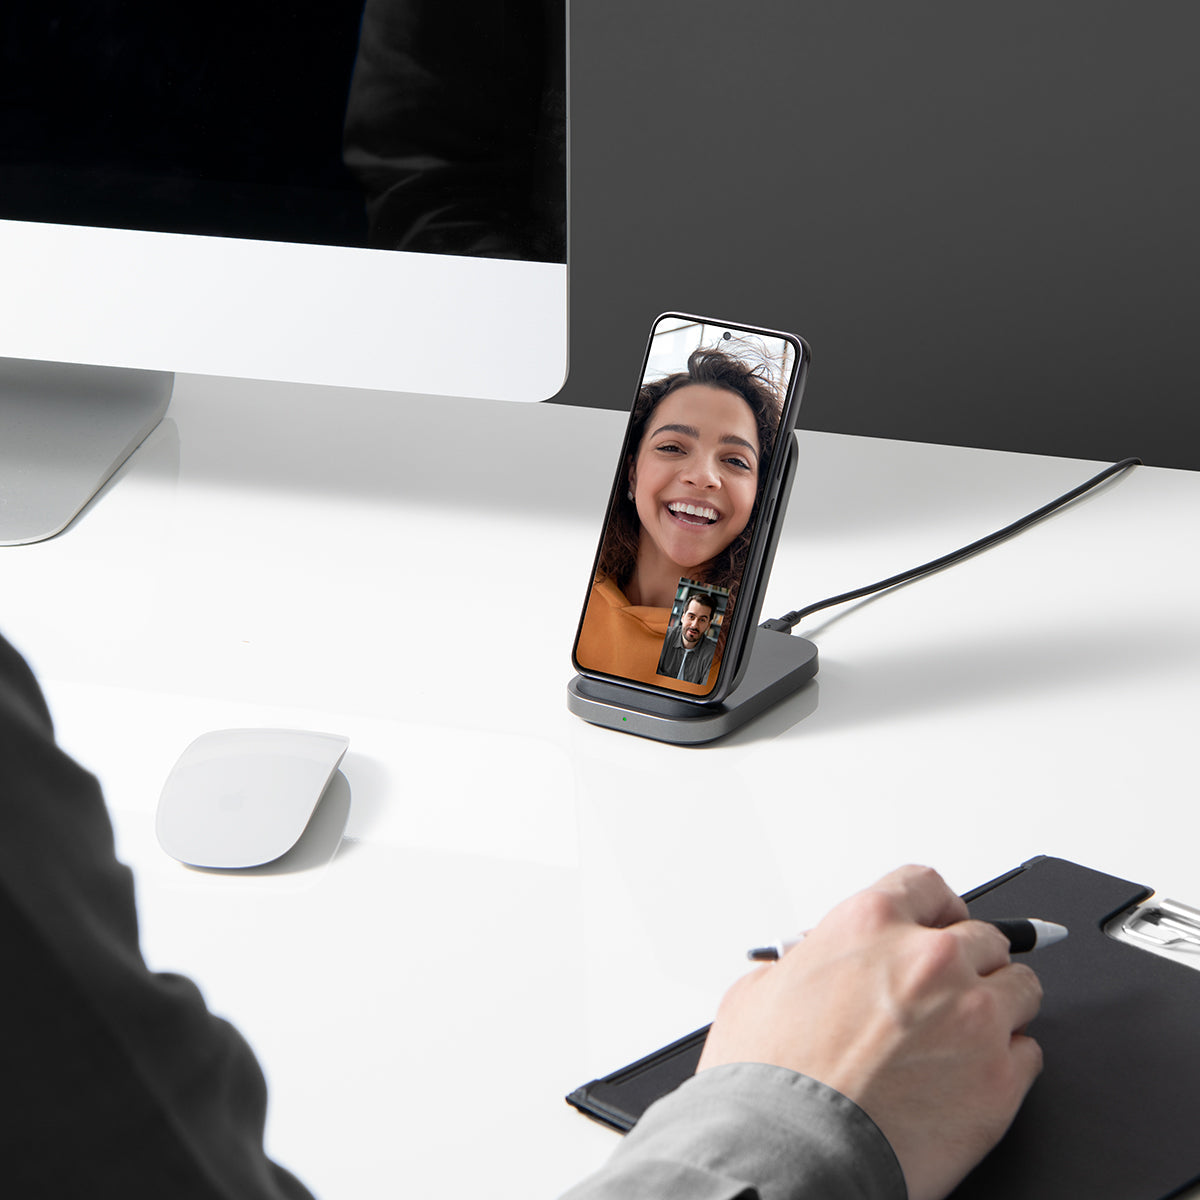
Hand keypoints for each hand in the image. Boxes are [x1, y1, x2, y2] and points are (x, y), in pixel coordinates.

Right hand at [698, 865, 1043, 1199]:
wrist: (789, 1154)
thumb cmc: (768, 1083)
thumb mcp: (758, 990)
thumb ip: (804, 965)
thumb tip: (816, 969)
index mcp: (869, 923)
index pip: (926, 885)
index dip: (933, 907)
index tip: (940, 923)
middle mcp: (928, 959)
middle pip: (983, 936)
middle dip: (968, 960)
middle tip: (948, 989)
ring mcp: (973, 1017)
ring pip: (1020, 986)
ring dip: (997, 1004)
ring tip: (964, 1034)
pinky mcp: (999, 1079)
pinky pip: (1029, 1052)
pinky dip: (1006, 1061)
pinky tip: (968, 1076)